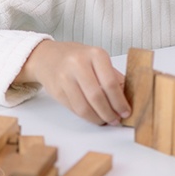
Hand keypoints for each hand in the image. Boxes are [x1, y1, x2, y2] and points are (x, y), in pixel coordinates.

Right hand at [15, 40, 130, 125]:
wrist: (47, 57)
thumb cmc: (77, 58)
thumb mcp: (97, 59)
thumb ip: (113, 77)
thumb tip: (127, 99)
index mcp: (94, 54)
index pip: (110, 83)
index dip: (119, 102)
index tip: (126, 112)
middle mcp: (78, 64)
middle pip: (97, 97)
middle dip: (109, 113)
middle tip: (116, 120)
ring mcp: (64, 77)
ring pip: (84, 107)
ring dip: (98, 118)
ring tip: (105, 121)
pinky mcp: (56, 90)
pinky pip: (74, 109)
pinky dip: (86, 117)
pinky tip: (93, 117)